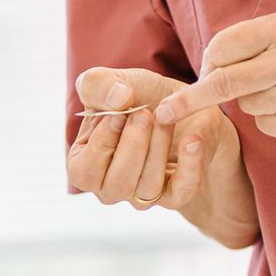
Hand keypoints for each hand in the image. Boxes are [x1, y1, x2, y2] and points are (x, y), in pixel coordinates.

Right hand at [67, 67, 243, 217]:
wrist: (183, 101)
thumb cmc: (139, 96)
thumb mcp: (113, 82)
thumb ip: (98, 85)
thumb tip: (118, 99)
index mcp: (85, 165)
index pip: (83, 173)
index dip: (100, 145)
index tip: (117, 115)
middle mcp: (111, 186)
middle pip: (116, 184)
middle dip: (132, 146)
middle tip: (144, 114)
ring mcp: (144, 194)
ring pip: (148, 187)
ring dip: (158, 148)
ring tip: (165, 119)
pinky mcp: (177, 192)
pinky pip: (183, 191)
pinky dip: (189, 166)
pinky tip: (192, 141)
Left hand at [154, 12, 275, 142]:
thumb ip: (255, 43)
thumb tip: (207, 66)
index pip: (223, 47)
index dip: (207, 63)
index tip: (199, 75)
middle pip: (224, 83)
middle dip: (190, 100)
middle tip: (166, 113)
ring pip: (247, 107)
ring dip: (253, 103)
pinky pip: (267, 126)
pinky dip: (273, 121)